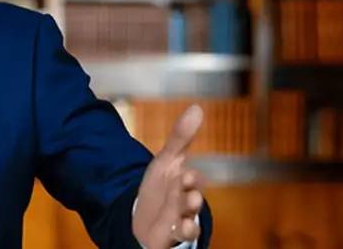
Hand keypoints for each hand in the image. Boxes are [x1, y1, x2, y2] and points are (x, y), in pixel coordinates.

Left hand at [132, 104, 206, 247]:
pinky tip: (178, 228)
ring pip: (189, 223)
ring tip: (181, 218)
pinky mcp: (170, 238)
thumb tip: (197, 107)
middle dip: (190, 198)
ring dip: (187, 220)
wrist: (145, 214)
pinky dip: (182, 234)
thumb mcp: (167, 161)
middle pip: (192, 202)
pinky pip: (181, 239)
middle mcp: (187, 205)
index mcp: (188, 185)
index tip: (185, 175)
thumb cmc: (162, 187)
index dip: (192, 179)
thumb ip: (181, 137)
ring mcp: (180, 222)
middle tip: (189, 194)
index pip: (195, 181)